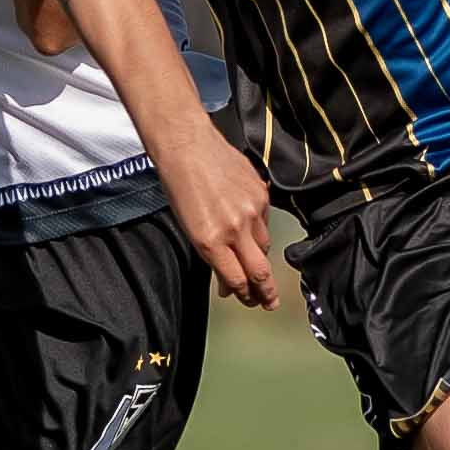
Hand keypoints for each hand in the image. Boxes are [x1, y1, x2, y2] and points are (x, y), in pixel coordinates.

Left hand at [154, 125, 274, 308]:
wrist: (188, 146)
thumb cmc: (180, 186)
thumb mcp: (189, 228)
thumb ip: (211, 256)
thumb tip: (228, 280)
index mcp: (210, 241)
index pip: (236, 280)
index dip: (244, 295)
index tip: (247, 301)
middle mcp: (234, 229)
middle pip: (260, 271)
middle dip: (266, 293)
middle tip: (269, 303)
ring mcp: (251, 211)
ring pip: (264, 247)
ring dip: (259, 258)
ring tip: (256, 264)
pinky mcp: (262, 195)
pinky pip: (265, 222)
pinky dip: (258, 229)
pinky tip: (247, 225)